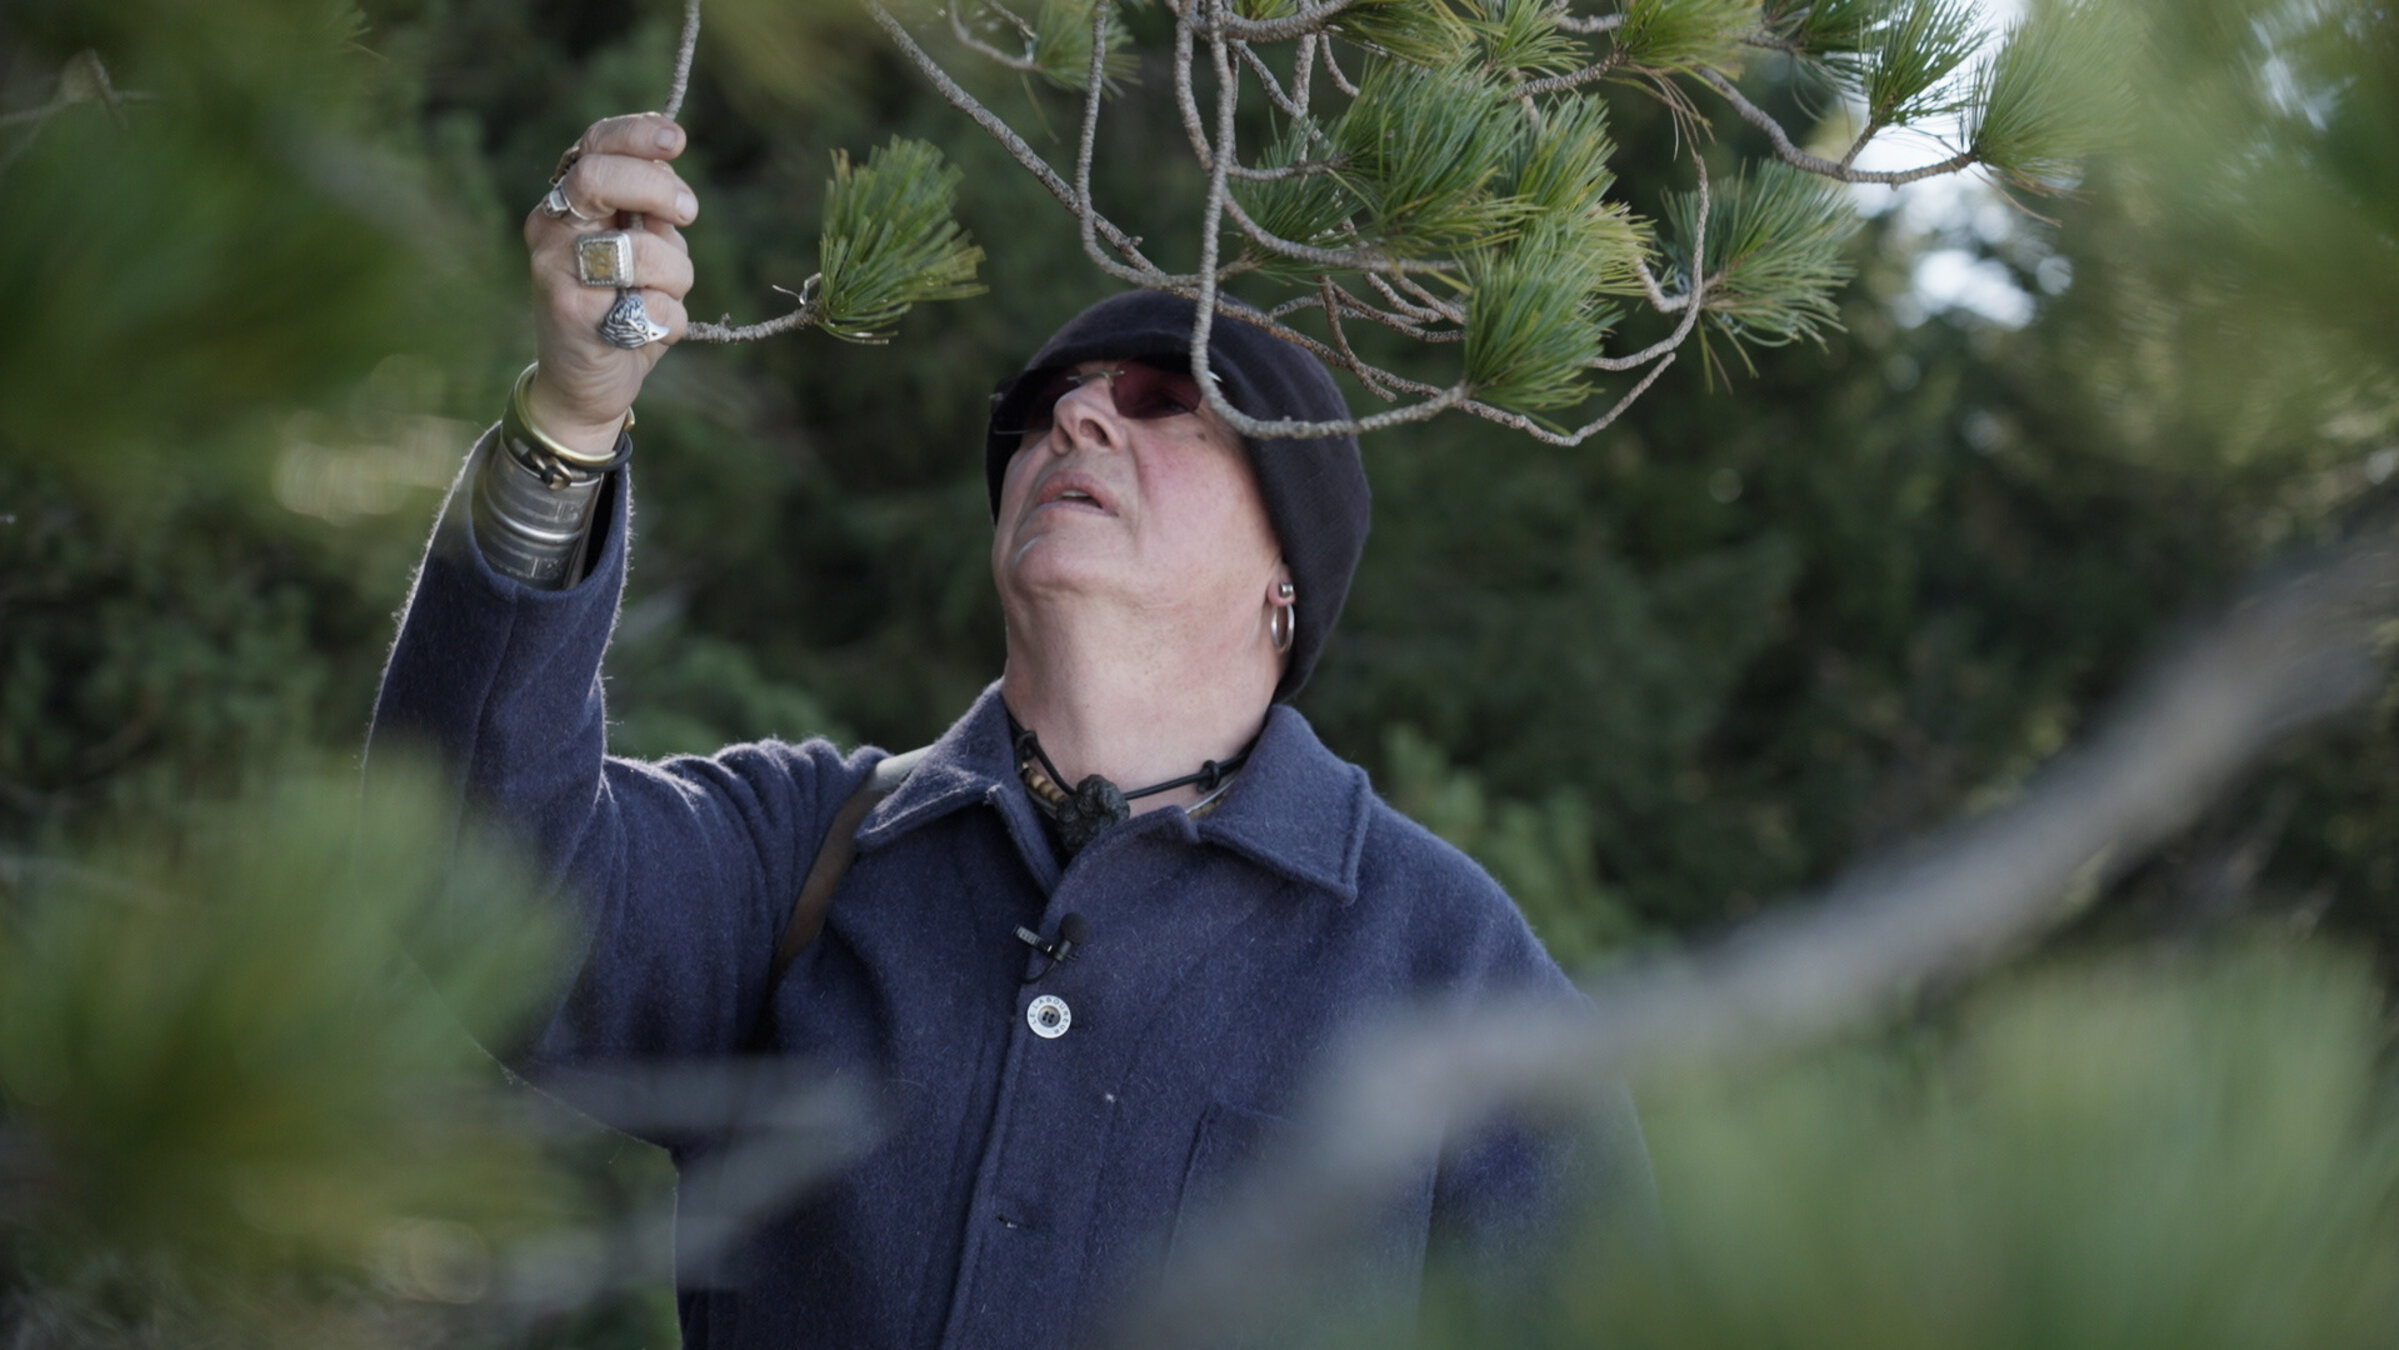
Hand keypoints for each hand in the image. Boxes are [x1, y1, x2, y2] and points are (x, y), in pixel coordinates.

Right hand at [522, 113, 698, 454]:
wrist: (584, 383)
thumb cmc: (621, 307)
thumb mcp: (641, 249)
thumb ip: (650, 211)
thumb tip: (669, 164)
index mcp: (569, 204)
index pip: (594, 148)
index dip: (635, 134)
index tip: (675, 139)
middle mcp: (551, 231)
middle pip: (600, 180)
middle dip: (657, 190)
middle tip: (686, 213)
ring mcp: (556, 273)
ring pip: (640, 250)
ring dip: (676, 276)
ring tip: (661, 297)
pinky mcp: (572, 318)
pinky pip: (652, 308)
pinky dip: (668, 321)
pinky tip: (647, 332)